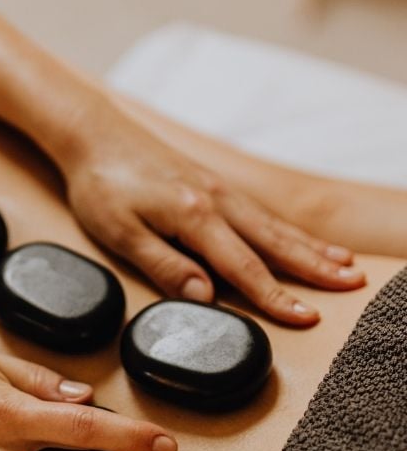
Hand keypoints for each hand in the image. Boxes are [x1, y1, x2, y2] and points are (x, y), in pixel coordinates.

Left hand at [63, 105, 364, 325]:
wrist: (96, 134)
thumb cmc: (102, 185)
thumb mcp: (120, 231)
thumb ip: (164, 264)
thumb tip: (206, 297)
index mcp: (194, 215)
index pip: (243, 266)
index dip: (275, 296)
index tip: (306, 317)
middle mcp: (216, 200)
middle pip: (274, 241)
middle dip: (315, 267)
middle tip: (353, 284)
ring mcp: (218, 189)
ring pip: (273, 224)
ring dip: (310, 246)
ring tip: (344, 263)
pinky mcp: (212, 184)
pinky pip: (260, 211)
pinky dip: (286, 227)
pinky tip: (298, 237)